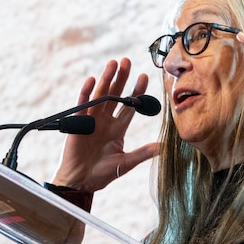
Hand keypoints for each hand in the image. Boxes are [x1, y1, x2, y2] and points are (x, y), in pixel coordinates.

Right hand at [50, 58, 158, 191]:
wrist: (80, 182)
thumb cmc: (101, 174)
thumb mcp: (126, 162)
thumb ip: (143, 153)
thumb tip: (165, 147)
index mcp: (117, 129)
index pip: (130, 106)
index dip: (137, 91)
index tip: (144, 76)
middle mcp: (105, 121)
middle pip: (115, 95)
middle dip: (121, 78)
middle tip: (127, 61)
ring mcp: (91, 121)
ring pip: (100, 96)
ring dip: (106, 79)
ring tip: (112, 63)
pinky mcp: (78, 124)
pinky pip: (82, 104)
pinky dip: (86, 92)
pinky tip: (92, 80)